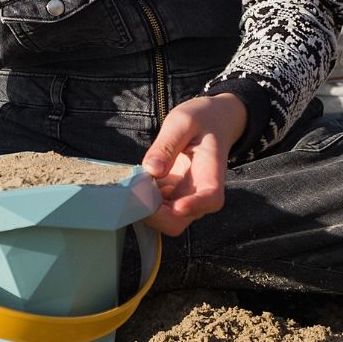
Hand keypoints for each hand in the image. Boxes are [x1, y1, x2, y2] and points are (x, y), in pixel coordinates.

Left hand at [141, 93, 246, 236]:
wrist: (211, 121)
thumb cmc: (202, 119)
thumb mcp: (183, 122)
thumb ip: (167, 145)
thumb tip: (152, 170)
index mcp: (211, 175)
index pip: (210, 199)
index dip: (194, 206)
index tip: (177, 207)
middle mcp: (198, 193)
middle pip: (179, 221)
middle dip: (156, 215)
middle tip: (136, 193)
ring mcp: (183, 197)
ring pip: (163, 219)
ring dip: (144, 209)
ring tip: (130, 186)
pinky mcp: (169, 195)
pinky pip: (153, 207)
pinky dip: (141, 201)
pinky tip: (132, 184)